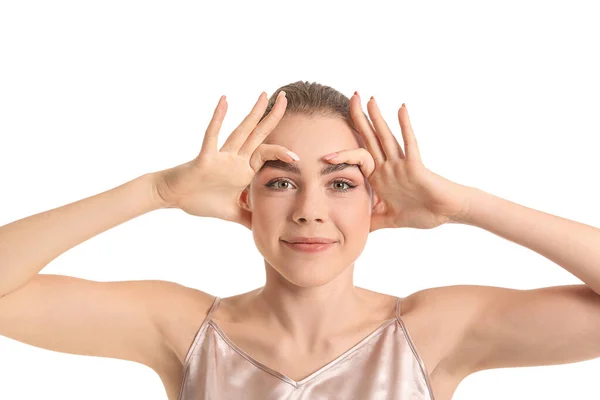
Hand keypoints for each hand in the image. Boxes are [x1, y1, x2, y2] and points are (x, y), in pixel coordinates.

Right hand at [152, 91, 297, 229]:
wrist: (175, 196)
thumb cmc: (201, 199)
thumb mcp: (232, 213)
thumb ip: (248, 218)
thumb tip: (262, 230)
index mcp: (242, 169)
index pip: (266, 155)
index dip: (281, 153)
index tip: (297, 157)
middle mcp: (235, 158)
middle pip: (258, 134)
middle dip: (273, 117)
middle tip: (286, 97)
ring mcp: (222, 156)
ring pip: (241, 131)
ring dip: (253, 113)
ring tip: (265, 94)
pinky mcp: (206, 158)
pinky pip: (212, 136)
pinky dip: (218, 119)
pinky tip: (225, 100)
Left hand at [323, 93, 472, 231]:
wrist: (447, 212)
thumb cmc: (424, 213)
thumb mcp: (391, 219)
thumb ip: (375, 221)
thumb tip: (359, 230)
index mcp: (381, 177)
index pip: (359, 158)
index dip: (344, 153)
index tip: (327, 152)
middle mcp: (389, 167)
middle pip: (370, 138)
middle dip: (359, 119)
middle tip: (351, 97)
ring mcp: (401, 165)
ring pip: (386, 137)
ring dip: (377, 118)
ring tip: (369, 98)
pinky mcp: (415, 166)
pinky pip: (409, 144)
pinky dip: (405, 126)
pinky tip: (400, 108)